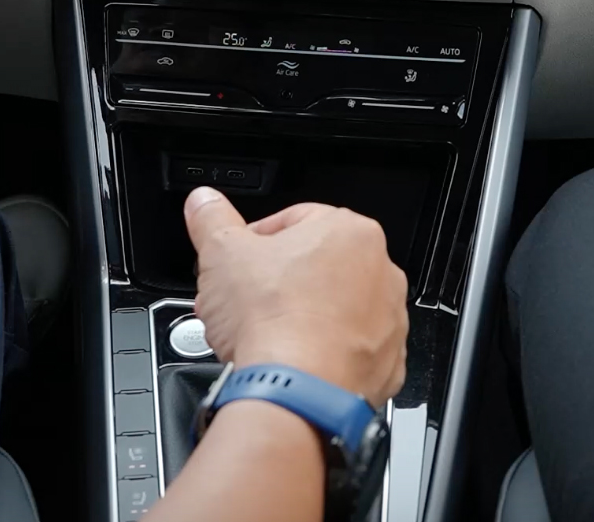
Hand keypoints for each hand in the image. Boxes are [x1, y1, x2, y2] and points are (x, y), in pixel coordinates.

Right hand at [185, 188, 407, 405]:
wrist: (296, 391)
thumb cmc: (269, 319)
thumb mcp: (222, 254)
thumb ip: (212, 220)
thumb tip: (204, 203)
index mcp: (348, 231)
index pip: (294, 222)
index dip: (256, 243)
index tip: (238, 264)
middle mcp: (380, 271)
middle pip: (317, 268)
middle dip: (278, 284)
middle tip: (246, 304)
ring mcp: (388, 320)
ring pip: (336, 310)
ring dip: (304, 318)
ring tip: (267, 337)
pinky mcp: (386, 363)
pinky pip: (350, 350)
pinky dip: (325, 355)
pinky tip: (294, 362)